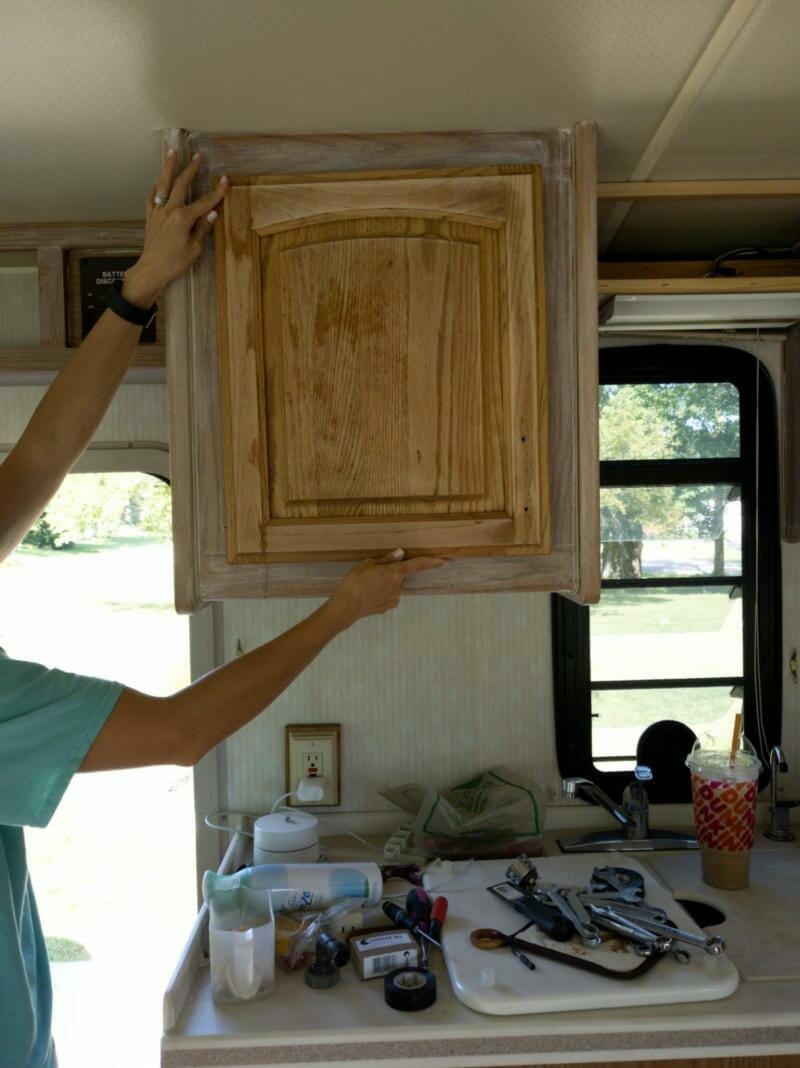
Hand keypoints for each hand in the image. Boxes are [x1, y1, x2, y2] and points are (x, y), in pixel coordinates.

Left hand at [122, 151, 228, 307]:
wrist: (151, 270)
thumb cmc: (175, 263)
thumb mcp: (194, 249)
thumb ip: (202, 228)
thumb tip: (212, 213)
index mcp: (183, 218)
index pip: (204, 202)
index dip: (216, 192)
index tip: (225, 180)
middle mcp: (169, 210)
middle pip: (182, 184)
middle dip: (191, 169)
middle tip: (198, 156)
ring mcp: (158, 211)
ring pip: (163, 184)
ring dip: (169, 167)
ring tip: (173, 153)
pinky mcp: (150, 217)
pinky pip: (152, 196)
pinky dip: (156, 186)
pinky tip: (158, 181)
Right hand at [325, 549, 445, 628]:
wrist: (346, 606)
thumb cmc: (354, 582)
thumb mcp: (368, 564)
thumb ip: (386, 559)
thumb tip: (400, 554)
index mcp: (395, 573)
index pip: (418, 565)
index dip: (432, 562)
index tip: (444, 561)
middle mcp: (398, 587)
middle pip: (400, 575)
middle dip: (390, 572)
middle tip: (372, 572)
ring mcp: (394, 599)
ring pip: (393, 586)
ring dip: (384, 583)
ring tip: (366, 584)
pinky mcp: (387, 607)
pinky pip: (388, 596)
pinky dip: (381, 593)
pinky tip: (368, 594)